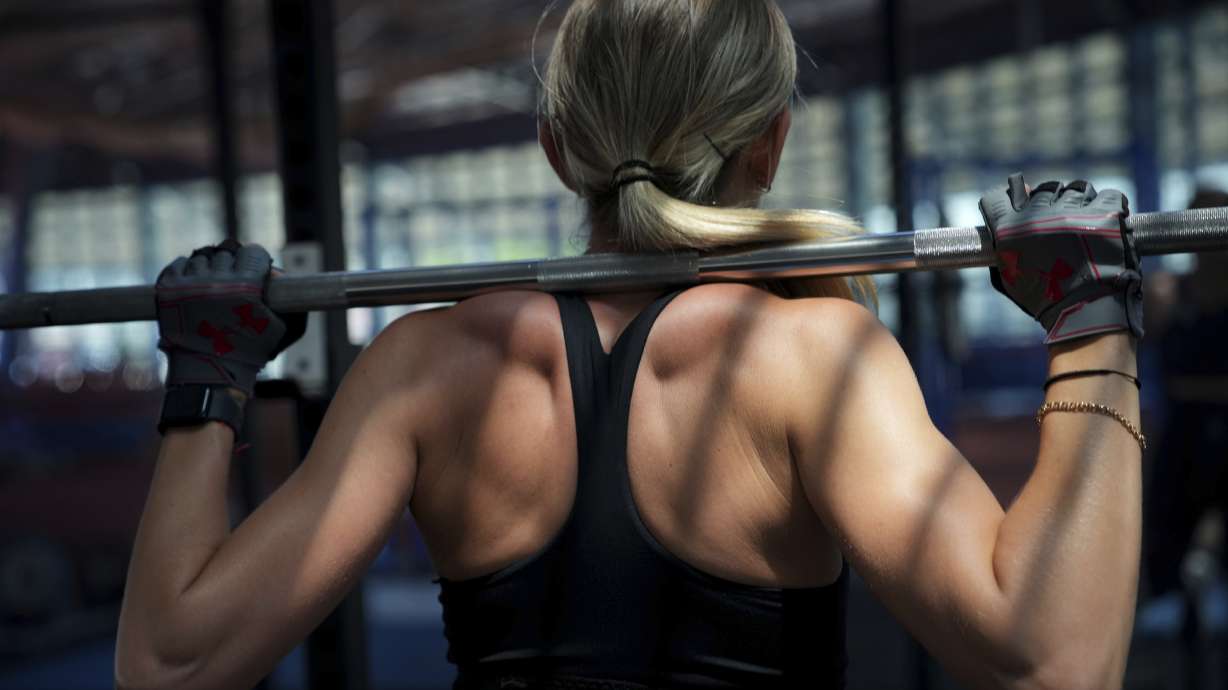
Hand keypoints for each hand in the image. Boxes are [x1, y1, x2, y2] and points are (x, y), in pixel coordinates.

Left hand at [156, 240, 305, 395]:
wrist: (208, 371)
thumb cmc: (250, 351)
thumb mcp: (284, 328)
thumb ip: (290, 298)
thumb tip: (275, 271)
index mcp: (247, 287)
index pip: (253, 252)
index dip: (257, 259)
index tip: (256, 268)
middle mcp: (216, 281)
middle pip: (226, 252)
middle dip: (232, 264)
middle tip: (233, 282)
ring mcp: (188, 284)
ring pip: (201, 257)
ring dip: (208, 267)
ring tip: (212, 285)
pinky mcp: (167, 290)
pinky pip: (177, 264)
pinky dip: (186, 270)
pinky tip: (193, 284)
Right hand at [979, 173, 1143, 344]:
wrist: (1088, 312)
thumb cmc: (1046, 298)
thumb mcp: (1010, 275)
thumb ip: (1004, 242)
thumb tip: (1014, 202)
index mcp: (1009, 230)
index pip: (997, 197)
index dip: (1010, 198)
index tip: (1021, 203)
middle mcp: (1037, 215)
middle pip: (1043, 189)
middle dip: (1051, 203)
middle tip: (1062, 223)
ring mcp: (1073, 212)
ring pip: (1077, 189)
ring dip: (1081, 204)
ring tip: (1088, 227)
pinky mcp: (1107, 212)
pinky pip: (1109, 195)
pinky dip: (1110, 207)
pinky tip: (1108, 226)